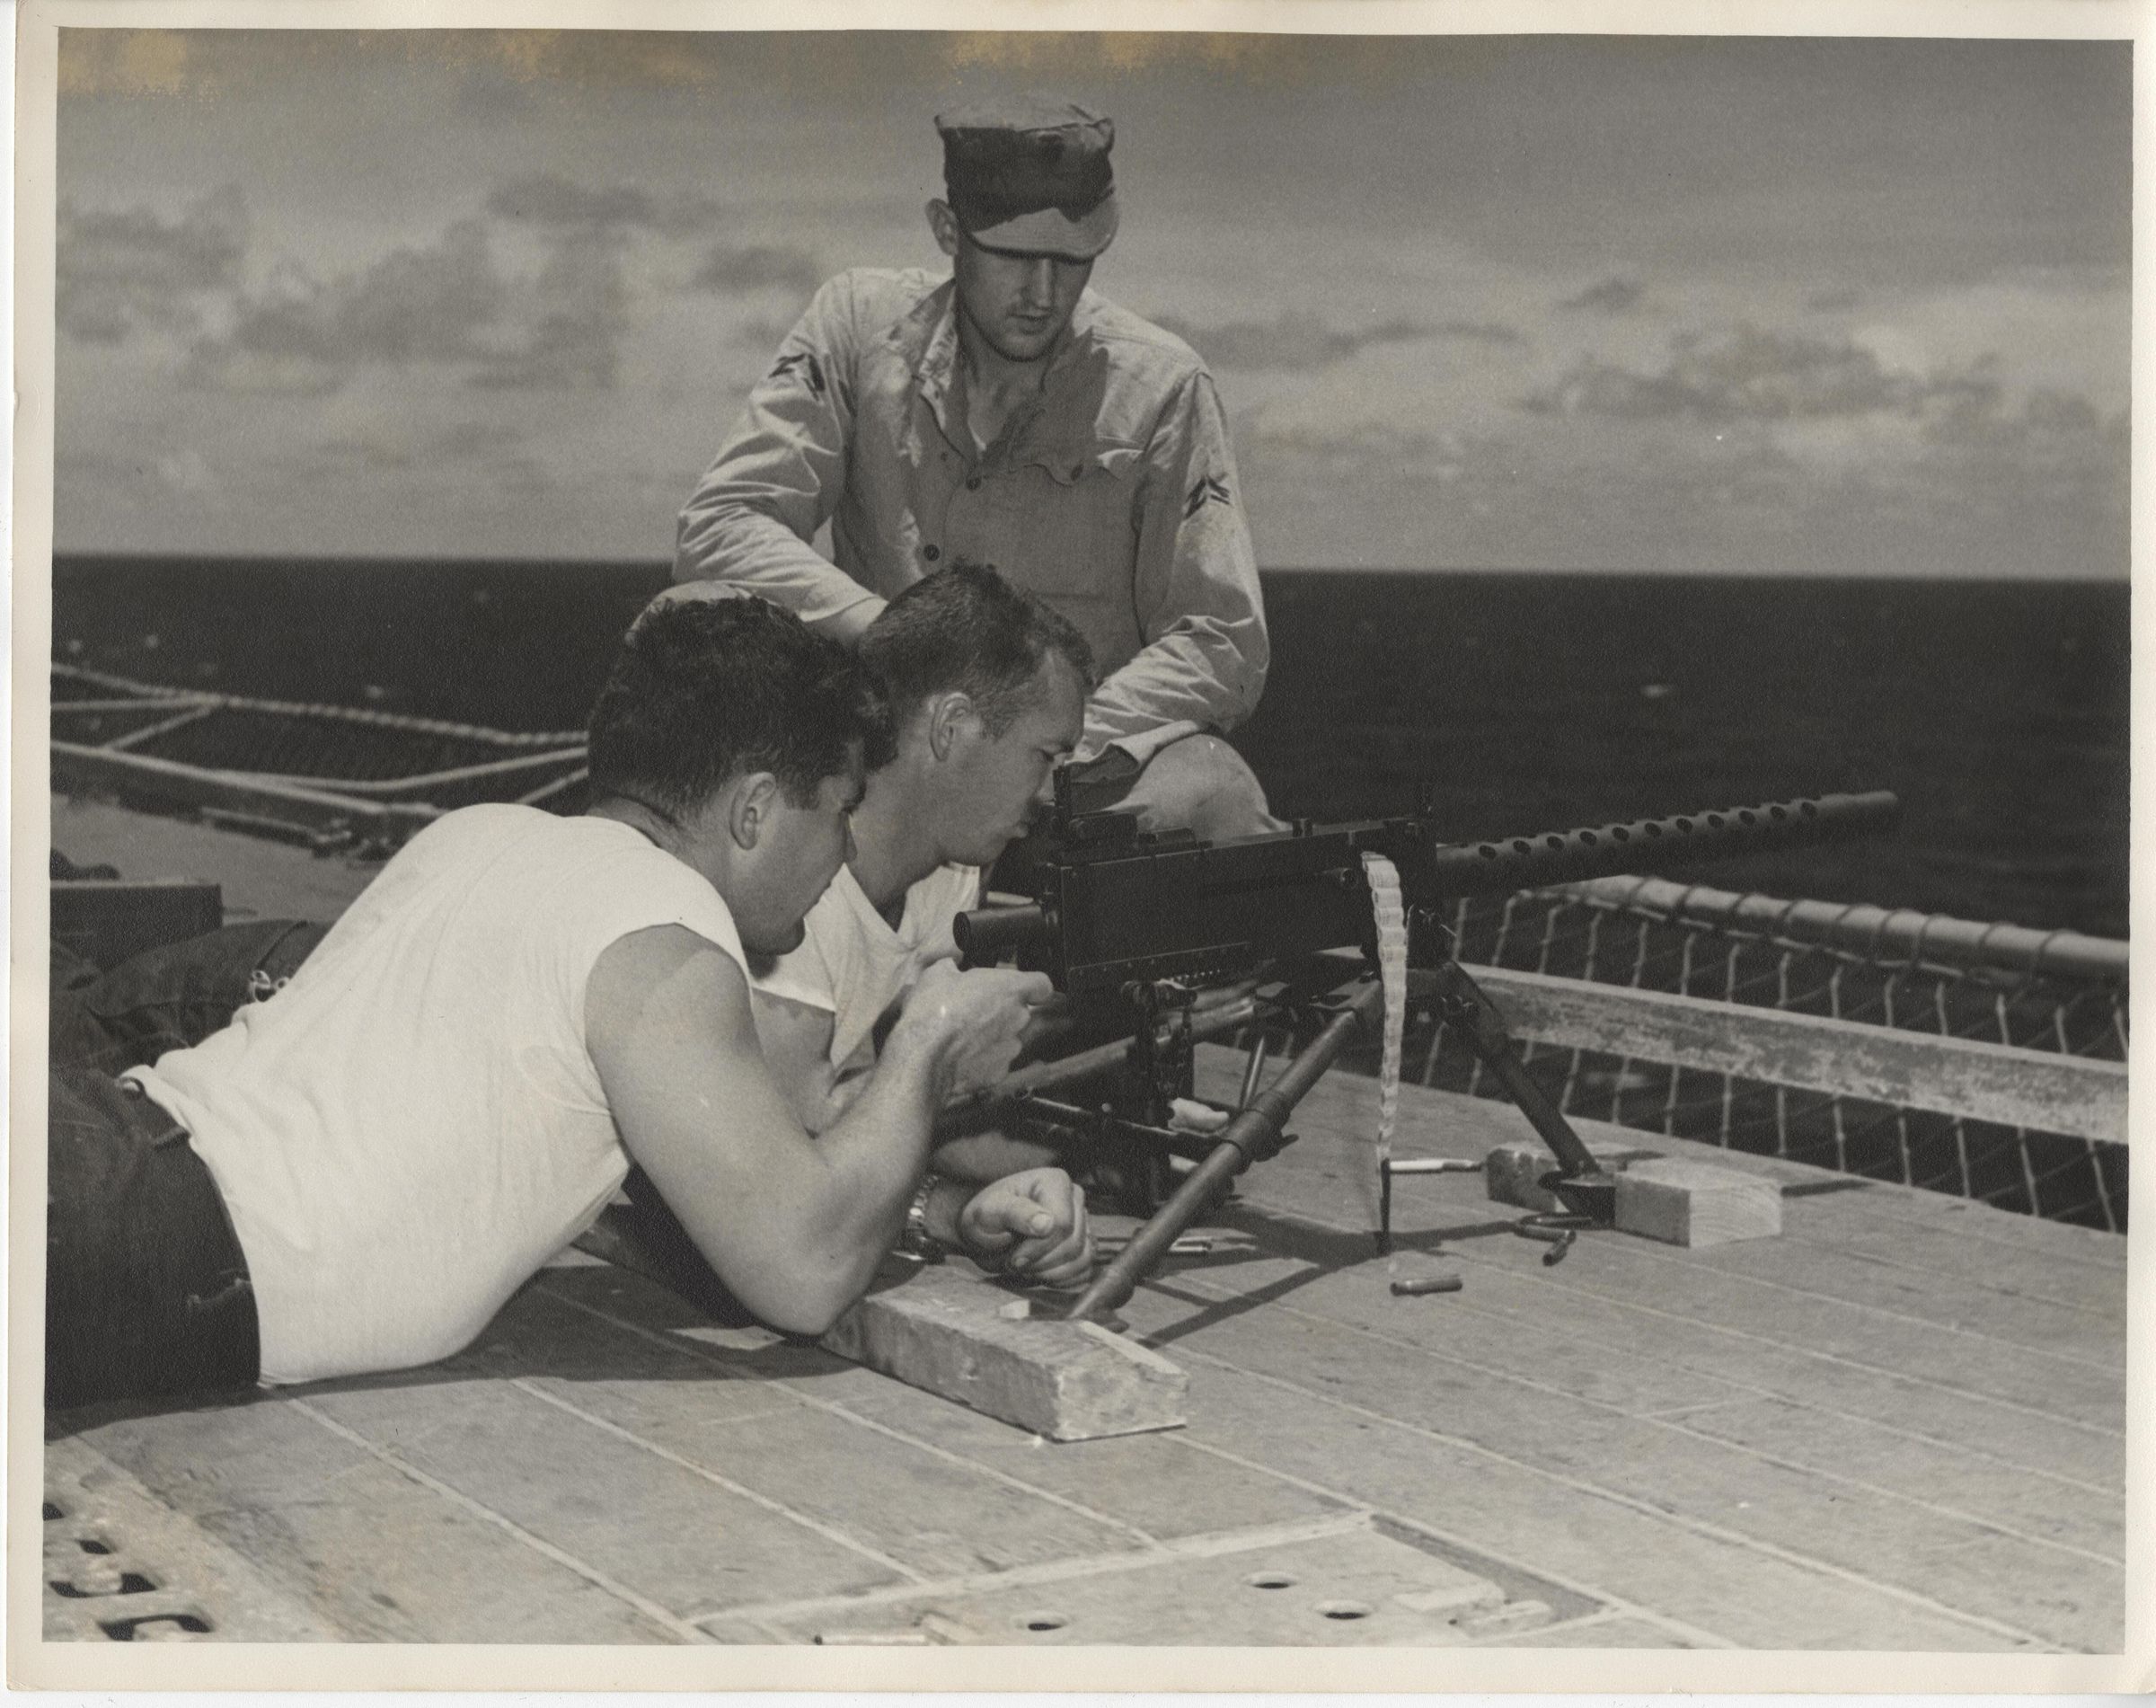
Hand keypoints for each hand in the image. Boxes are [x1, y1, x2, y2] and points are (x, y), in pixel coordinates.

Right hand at [903, 960, 1052, 1094]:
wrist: (923, 1054)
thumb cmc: (933, 1009)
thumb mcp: (937, 973)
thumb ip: (953, 967)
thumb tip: (951, 967)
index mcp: (1011, 989)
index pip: (1042, 985)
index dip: (1032, 987)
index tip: (1019, 988)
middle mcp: (1019, 1019)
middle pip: (1021, 1013)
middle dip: (1002, 1011)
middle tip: (975, 1010)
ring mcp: (1011, 1048)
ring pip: (1008, 1039)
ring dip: (993, 1037)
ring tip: (963, 1037)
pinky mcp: (999, 1074)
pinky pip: (996, 1063)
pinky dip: (983, 1061)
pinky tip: (961, 1057)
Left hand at [957, 1168, 1092, 1287]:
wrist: (987, 1235)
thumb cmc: (986, 1219)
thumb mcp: (988, 1212)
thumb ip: (1015, 1213)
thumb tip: (1047, 1224)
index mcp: (1055, 1182)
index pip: (1062, 1224)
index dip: (1038, 1248)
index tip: (1014, 1258)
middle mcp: (1075, 1199)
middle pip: (1073, 1244)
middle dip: (1041, 1262)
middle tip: (1015, 1263)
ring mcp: (1083, 1223)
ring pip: (1082, 1259)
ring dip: (1050, 1273)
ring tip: (1026, 1267)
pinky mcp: (1084, 1246)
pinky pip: (1085, 1271)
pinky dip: (1061, 1280)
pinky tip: (1040, 1273)